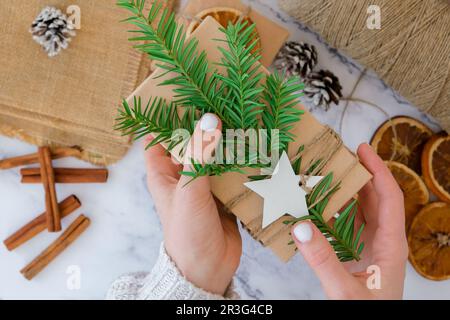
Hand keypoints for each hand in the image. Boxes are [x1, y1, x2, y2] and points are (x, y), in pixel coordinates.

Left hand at [144, 114, 241, 294]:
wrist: (207, 270)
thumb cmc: (187, 231)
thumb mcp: (189, 190)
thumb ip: (199, 155)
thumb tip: (209, 118)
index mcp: (164, 173)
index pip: (159, 138)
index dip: (166, 118)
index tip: (185, 96)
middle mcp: (183, 176)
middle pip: (193, 144)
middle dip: (207, 126)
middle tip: (225, 101)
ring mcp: (205, 186)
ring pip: (215, 157)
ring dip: (228, 143)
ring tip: (246, 119)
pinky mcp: (224, 196)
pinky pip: (232, 173)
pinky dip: (243, 162)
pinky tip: (257, 148)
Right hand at [291, 143, 407, 299]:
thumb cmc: (366, 313)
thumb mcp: (344, 291)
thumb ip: (323, 261)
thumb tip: (300, 227)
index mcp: (391, 245)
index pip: (389, 197)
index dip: (378, 170)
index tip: (362, 149)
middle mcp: (383, 241)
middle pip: (375, 198)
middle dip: (358, 174)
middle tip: (336, 156)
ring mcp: (370, 247)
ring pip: (360, 210)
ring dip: (345, 192)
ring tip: (324, 174)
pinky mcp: (356, 254)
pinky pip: (347, 225)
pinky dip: (333, 211)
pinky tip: (316, 206)